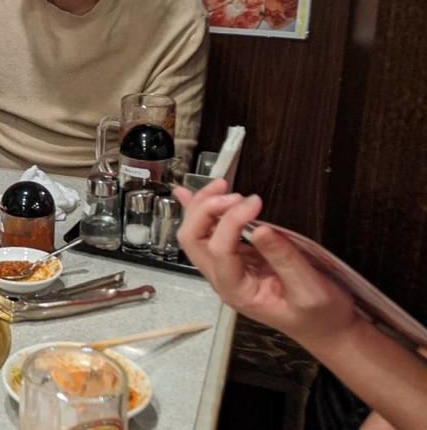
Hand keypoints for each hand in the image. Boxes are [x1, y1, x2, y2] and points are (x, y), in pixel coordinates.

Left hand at [175, 180, 356, 347]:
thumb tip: (261, 228)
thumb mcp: (311, 290)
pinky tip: (190, 193)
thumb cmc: (321, 315)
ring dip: (201, 207)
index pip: (219, 250)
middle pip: (194, 240)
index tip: (255, 201)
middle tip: (232, 191)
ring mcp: (226, 269)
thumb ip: (285, 260)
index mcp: (237, 291)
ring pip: (196, 235)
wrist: (326, 330)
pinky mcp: (236, 259)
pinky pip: (208, 234)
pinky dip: (200, 212)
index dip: (231, 221)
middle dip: (205, 211)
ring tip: (220, 184)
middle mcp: (223, 280)